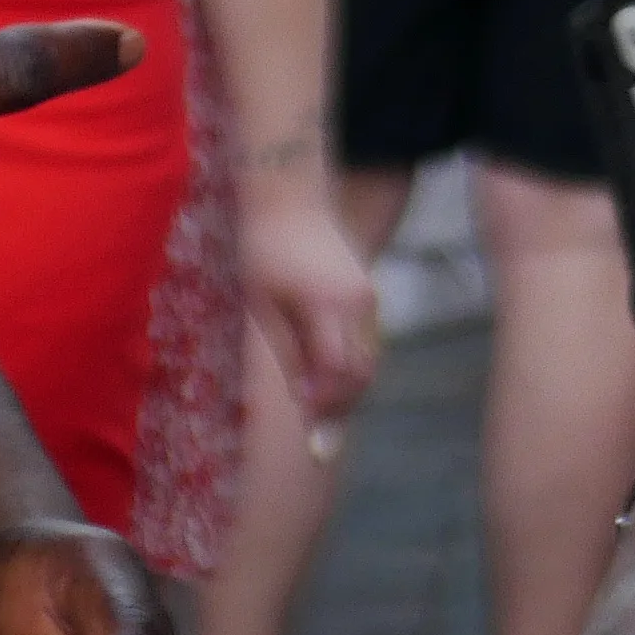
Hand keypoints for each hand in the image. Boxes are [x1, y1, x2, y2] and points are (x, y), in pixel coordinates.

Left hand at [237, 180, 379, 424]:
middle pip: (361, 375)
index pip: (337, 373)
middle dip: (340, 408)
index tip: (307, 433)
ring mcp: (369, 299)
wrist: (289, 201)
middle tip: (314, 433)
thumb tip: (305, 404)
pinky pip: (367, 345)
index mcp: (327, 305)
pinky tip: (322, 378)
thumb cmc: (264, 252)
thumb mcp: (265, 307)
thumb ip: (290, 356)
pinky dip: (349, 369)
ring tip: (315, 406)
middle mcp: (358, 304)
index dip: (325, 407)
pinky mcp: (369, 297)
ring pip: (369, 363)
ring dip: (347, 391)